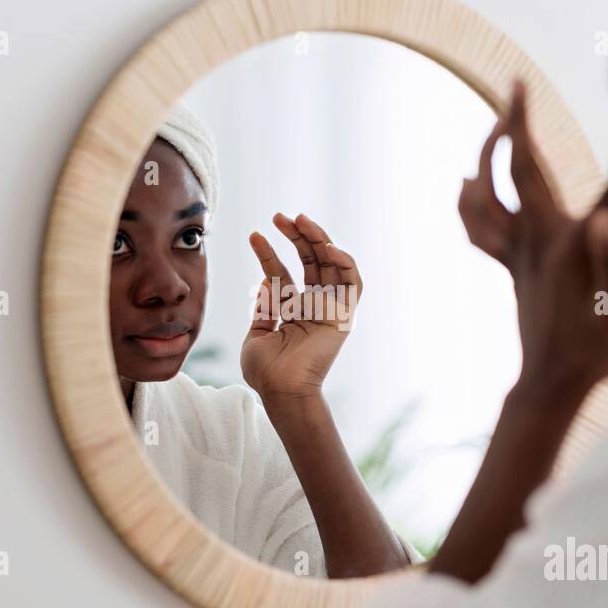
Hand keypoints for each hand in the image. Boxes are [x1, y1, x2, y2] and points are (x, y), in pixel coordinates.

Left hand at [241, 212, 362, 401]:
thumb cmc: (267, 371)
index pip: (283, 273)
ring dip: (319, 239)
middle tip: (279, 216)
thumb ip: (264, 307)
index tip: (254, 235)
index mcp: (294, 310)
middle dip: (297, 236)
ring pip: (331, 264)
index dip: (269, 253)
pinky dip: (345, 262)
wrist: (282, 390)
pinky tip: (327, 247)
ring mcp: (330, 309)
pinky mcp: (345, 315)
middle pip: (311, 261)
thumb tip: (267, 279)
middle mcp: (314, 306)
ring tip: (299, 220)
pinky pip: (353, 283)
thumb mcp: (258, 333)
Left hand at [458, 80, 607, 392]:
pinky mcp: (511, 267)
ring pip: (486, 192)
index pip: (589, 183)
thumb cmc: (594, 353)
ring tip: (500, 125)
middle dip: (515, 121)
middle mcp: (535, 240)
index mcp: (566, 242)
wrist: (550, 386)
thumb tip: (602, 218)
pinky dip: (470, 199)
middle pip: (517, 168)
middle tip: (516, 83)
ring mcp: (518, 253)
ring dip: (488, 154)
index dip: (605, 147)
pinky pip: (480, 224)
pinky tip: (468, 184)